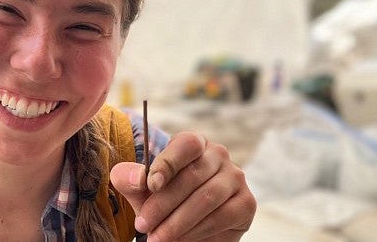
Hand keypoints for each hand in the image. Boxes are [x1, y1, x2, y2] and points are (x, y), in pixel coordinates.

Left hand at [110, 132, 255, 241]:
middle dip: (163, 204)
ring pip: (206, 198)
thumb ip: (131, 179)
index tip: (150, 184)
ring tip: (157, 238)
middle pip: (192, 175)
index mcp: (193, 143)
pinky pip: (222, 216)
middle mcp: (218, 155)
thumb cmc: (163, 200)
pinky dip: (197, 231)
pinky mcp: (246, 202)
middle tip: (143, 225)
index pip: (185, 145)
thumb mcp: (141, 190)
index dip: (168, 163)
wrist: (187, 226)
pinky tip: (180, 240)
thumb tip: (137, 177)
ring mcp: (235, 177)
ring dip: (178, 222)